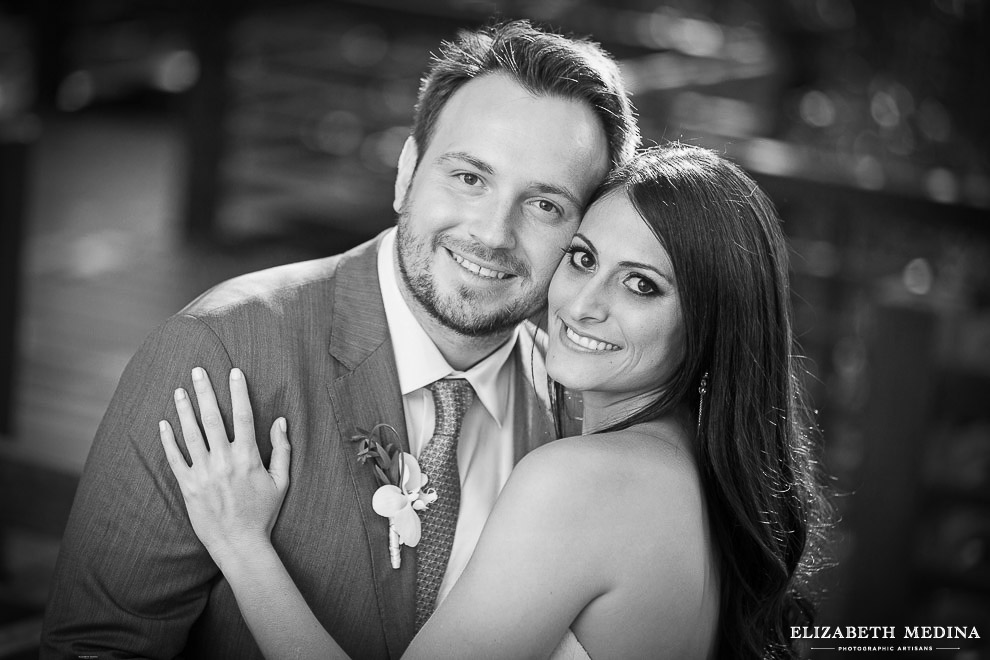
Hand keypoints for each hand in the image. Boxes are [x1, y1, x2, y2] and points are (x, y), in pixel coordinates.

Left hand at [159, 367, 290, 562]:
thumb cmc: (264, 513)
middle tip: (197, 370)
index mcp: (249, 456)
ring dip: (184, 409)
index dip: (239, 391)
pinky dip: (168, 440)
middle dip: (205, 391)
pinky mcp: (189, 487)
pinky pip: (175, 458)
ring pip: (191, 433)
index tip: (234, 371)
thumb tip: (281, 421)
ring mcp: (205, 473)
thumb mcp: (281, 481)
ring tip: (178, 390)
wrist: (241, 544)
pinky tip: (163, 424)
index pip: (244, 415)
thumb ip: (282, 449)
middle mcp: (225, 460)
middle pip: (213, 417)